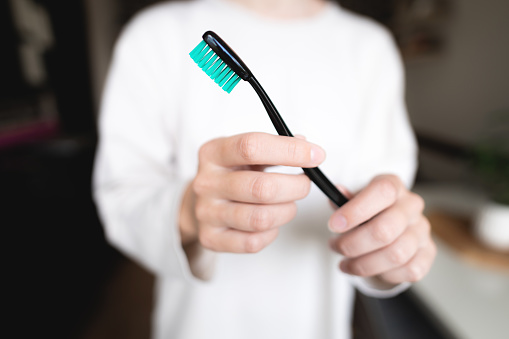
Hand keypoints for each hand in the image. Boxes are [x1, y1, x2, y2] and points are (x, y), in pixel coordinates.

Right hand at [179, 132, 325, 252]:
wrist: (200, 202)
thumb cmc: (231, 173)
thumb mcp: (244, 153)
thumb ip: (274, 147)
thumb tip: (307, 148)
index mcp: (213, 153)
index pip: (252, 147)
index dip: (289, 151)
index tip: (316, 155)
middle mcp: (205, 183)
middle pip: (261, 188)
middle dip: (295, 186)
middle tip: (305, 184)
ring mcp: (206, 213)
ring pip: (260, 218)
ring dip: (287, 211)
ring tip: (289, 203)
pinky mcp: (211, 239)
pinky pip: (252, 242)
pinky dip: (272, 233)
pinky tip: (272, 221)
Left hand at [328, 175, 435, 284]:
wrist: (391, 228)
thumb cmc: (369, 212)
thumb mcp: (354, 201)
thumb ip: (344, 200)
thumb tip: (336, 192)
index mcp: (394, 186)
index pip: (382, 192)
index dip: (356, 210)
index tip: (334, 225)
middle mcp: (412, 206)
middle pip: (385, 230)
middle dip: (352, 245)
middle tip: (335, 247)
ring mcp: (422, 230)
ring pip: (395, 255)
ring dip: (363, 264)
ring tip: (346, 262)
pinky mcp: (428, 252)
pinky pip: (409, 270)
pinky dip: (384, 274)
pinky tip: (370, 269)